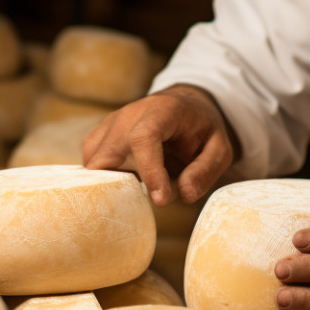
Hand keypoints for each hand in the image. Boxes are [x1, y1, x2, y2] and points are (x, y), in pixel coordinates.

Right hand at [82, 84, 236, 205]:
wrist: (184, 106)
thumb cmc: (201, 129)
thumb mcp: (219, 148)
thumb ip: (205, 170)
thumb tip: (184, 195)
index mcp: (162, 111)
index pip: (143, 137)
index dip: (149, 171)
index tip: (161, 199)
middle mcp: (130, 114)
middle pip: (107, 153)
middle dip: (121, 186)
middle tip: (143, 204)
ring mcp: (111, 123)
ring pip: (93, 161)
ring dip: (110, 183)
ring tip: (135, 191)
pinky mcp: (100, 134)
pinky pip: (89, 161)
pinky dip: (101, 178)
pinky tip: (123, 184)